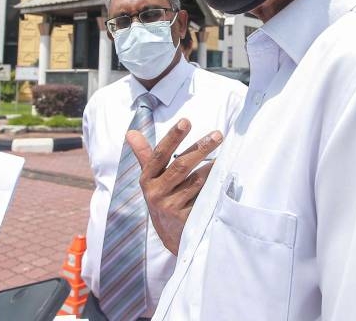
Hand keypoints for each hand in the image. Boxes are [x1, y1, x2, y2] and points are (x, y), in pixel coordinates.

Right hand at [127, 119, 222, 255]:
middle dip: (200, 148)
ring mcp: (170, 207)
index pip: (160, 154)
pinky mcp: (184, 219)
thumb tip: (130, 132)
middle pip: (181, 166)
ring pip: (195, 182)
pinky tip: (223, 178)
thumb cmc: (162, 197)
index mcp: (147, 179)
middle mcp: (156, 192)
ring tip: (224, 156)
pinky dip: (213, 187)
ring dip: (211, 168)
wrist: (169, 234)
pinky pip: (202, 198)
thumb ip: (144, 154)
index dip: (172, 137)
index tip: (186, 121)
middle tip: (218, 134)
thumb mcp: (151, 178)